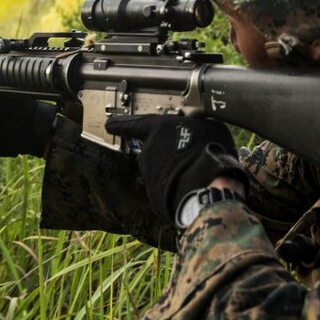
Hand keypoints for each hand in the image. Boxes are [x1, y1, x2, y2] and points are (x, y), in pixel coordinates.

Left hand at [104, 113, 246, 224]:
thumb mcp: (208, 125)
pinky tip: (195, 187)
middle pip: (153, 150)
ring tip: (197, 174)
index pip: (135, 123)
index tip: (109, 124)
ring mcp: (150, 175)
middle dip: (166, 154)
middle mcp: (148, 151)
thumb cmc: (209, 150)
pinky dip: (177, 187)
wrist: (207, 186)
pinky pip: (166, 188)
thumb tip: (195, 127)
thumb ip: (193, 125)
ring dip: (174, 172)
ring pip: (160, 171)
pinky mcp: (155, 195)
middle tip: (188, 157)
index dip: (122, 123)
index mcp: (157, 129)